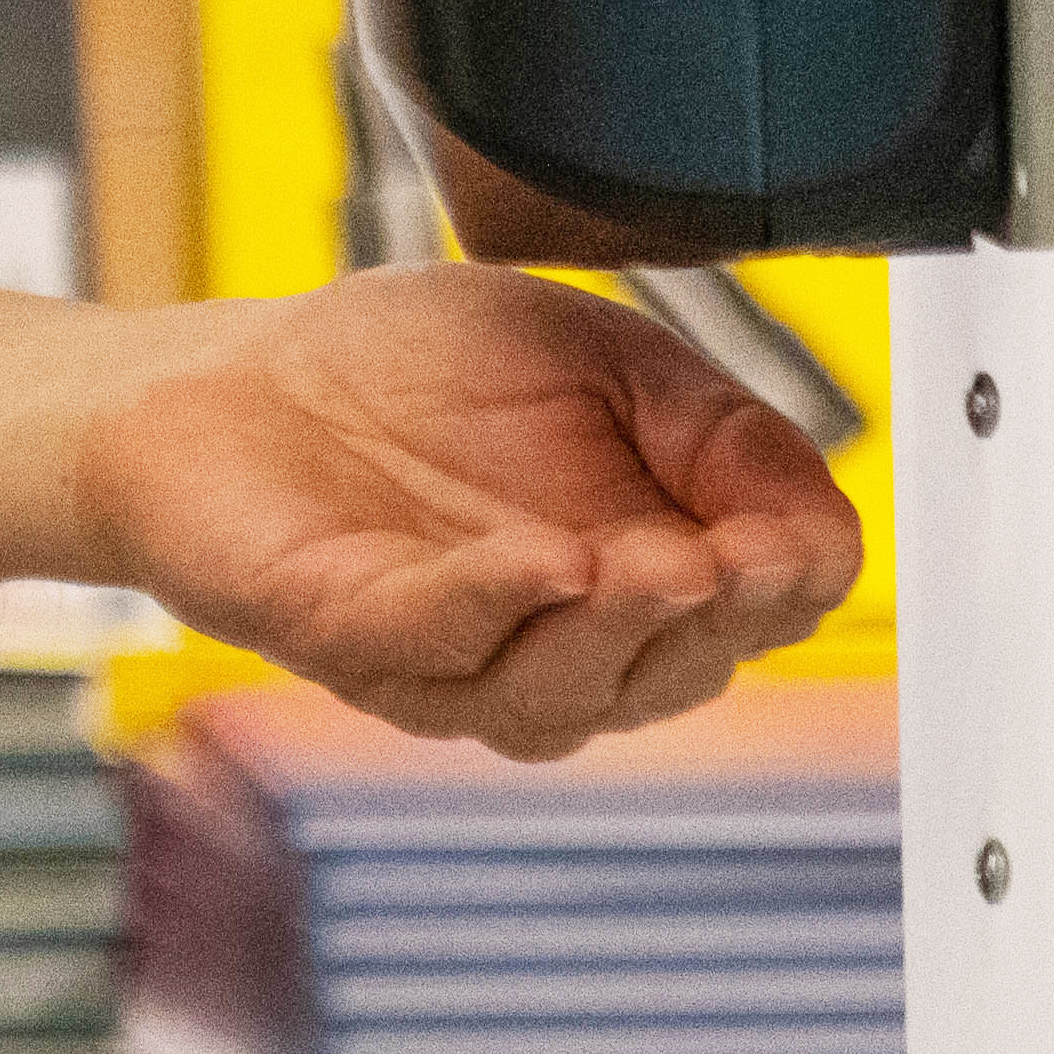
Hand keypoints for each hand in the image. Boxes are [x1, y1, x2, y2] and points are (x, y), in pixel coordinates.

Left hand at [76, 266, 860, 758]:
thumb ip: (722, 433)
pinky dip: (493, 605)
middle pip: (672, 673)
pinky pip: (433, 643)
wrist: (231, 371)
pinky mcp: (346, 632)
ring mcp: (449, 656)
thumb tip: (822, 522)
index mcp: (635, 577)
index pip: (752, 618)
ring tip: (655, 562)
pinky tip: (543, 562)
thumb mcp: (609, 363)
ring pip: (562, 691)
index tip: (800, 541)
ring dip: (618, 628)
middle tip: (735, 557)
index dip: (788, 586)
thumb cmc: (412, 373)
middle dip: (713, 617)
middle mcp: (553, 640)